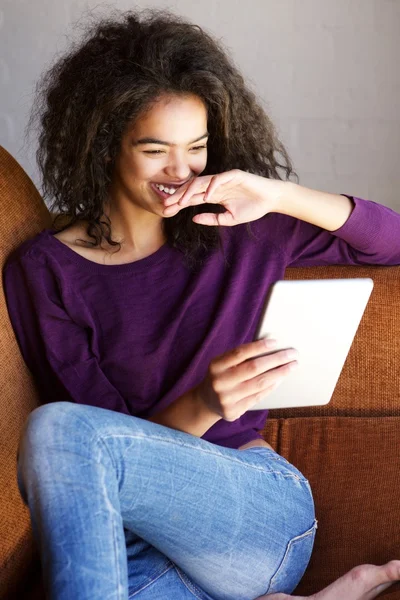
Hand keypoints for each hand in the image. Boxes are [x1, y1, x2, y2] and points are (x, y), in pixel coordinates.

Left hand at [162, 169, 285, 225]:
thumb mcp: (229, 219)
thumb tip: (194, 219)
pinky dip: (211, 187)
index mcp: (213, 195)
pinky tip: (205, 197)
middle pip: (192, 189)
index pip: (192, 198)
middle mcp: (215, 185)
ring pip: (202, 182)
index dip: (179, 204)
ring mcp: (224, 179)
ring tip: (181, 202)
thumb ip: (212, 219)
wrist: (270, 200)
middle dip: (178, 196)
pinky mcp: (234, 175)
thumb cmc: (252, 208)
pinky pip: (219, 179)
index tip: (166, 212)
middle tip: (166, 204)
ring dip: (190, 191)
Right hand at [194, 338, 297, 420]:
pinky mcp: (233, 411)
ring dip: (279, 374)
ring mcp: (226, 399)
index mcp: (216, 365)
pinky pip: (258, 397)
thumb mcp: (223, 363)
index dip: (259, 347)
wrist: (206, 401)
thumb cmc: (221, 376)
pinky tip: (280, 380)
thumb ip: (241, 357)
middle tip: (293, 354)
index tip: (276, 342)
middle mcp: (220, 382)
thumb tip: (270, 348)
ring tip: (291, 366)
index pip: (240, 353)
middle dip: (276, 359)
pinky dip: (271, 387)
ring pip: (259, 384)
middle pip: (254, 368)